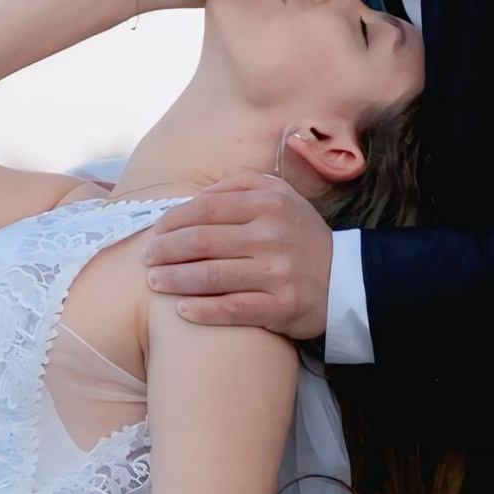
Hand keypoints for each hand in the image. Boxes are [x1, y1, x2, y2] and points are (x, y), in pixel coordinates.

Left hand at [143, 169, 332, 338]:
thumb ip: (242, 182)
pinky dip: (203, 310)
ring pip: (211, 276)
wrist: (347, 280)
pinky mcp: (281, 307)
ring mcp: (277, 273)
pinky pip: (233, 309)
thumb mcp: (281, 196)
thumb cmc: (300, 237)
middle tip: (146, 259)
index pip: (206, 208)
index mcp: (268, 204)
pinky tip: (181, 310)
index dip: (173, 221)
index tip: (154, 233)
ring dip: (175, 280)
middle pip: (202, 241)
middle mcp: (272, 235)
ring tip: (155, 283)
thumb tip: (202, 192)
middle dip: (166, 250)